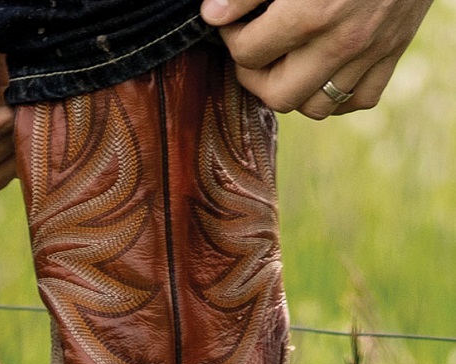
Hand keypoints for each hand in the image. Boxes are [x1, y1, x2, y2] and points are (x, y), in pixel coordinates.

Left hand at [201, 0, 433, 119]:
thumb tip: (212, 16)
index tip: (233, 22)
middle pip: (278, 96)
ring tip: (287, 60)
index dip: (231, 38)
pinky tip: (324, 69)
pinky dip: (338, 94)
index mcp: (312, 13)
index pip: (248, 54)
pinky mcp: (393, 52)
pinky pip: (360, 100)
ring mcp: (372, 52)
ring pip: (316, 108)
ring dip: (295, 90)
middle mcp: (343, 41)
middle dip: (256, 76)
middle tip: (255, 49)